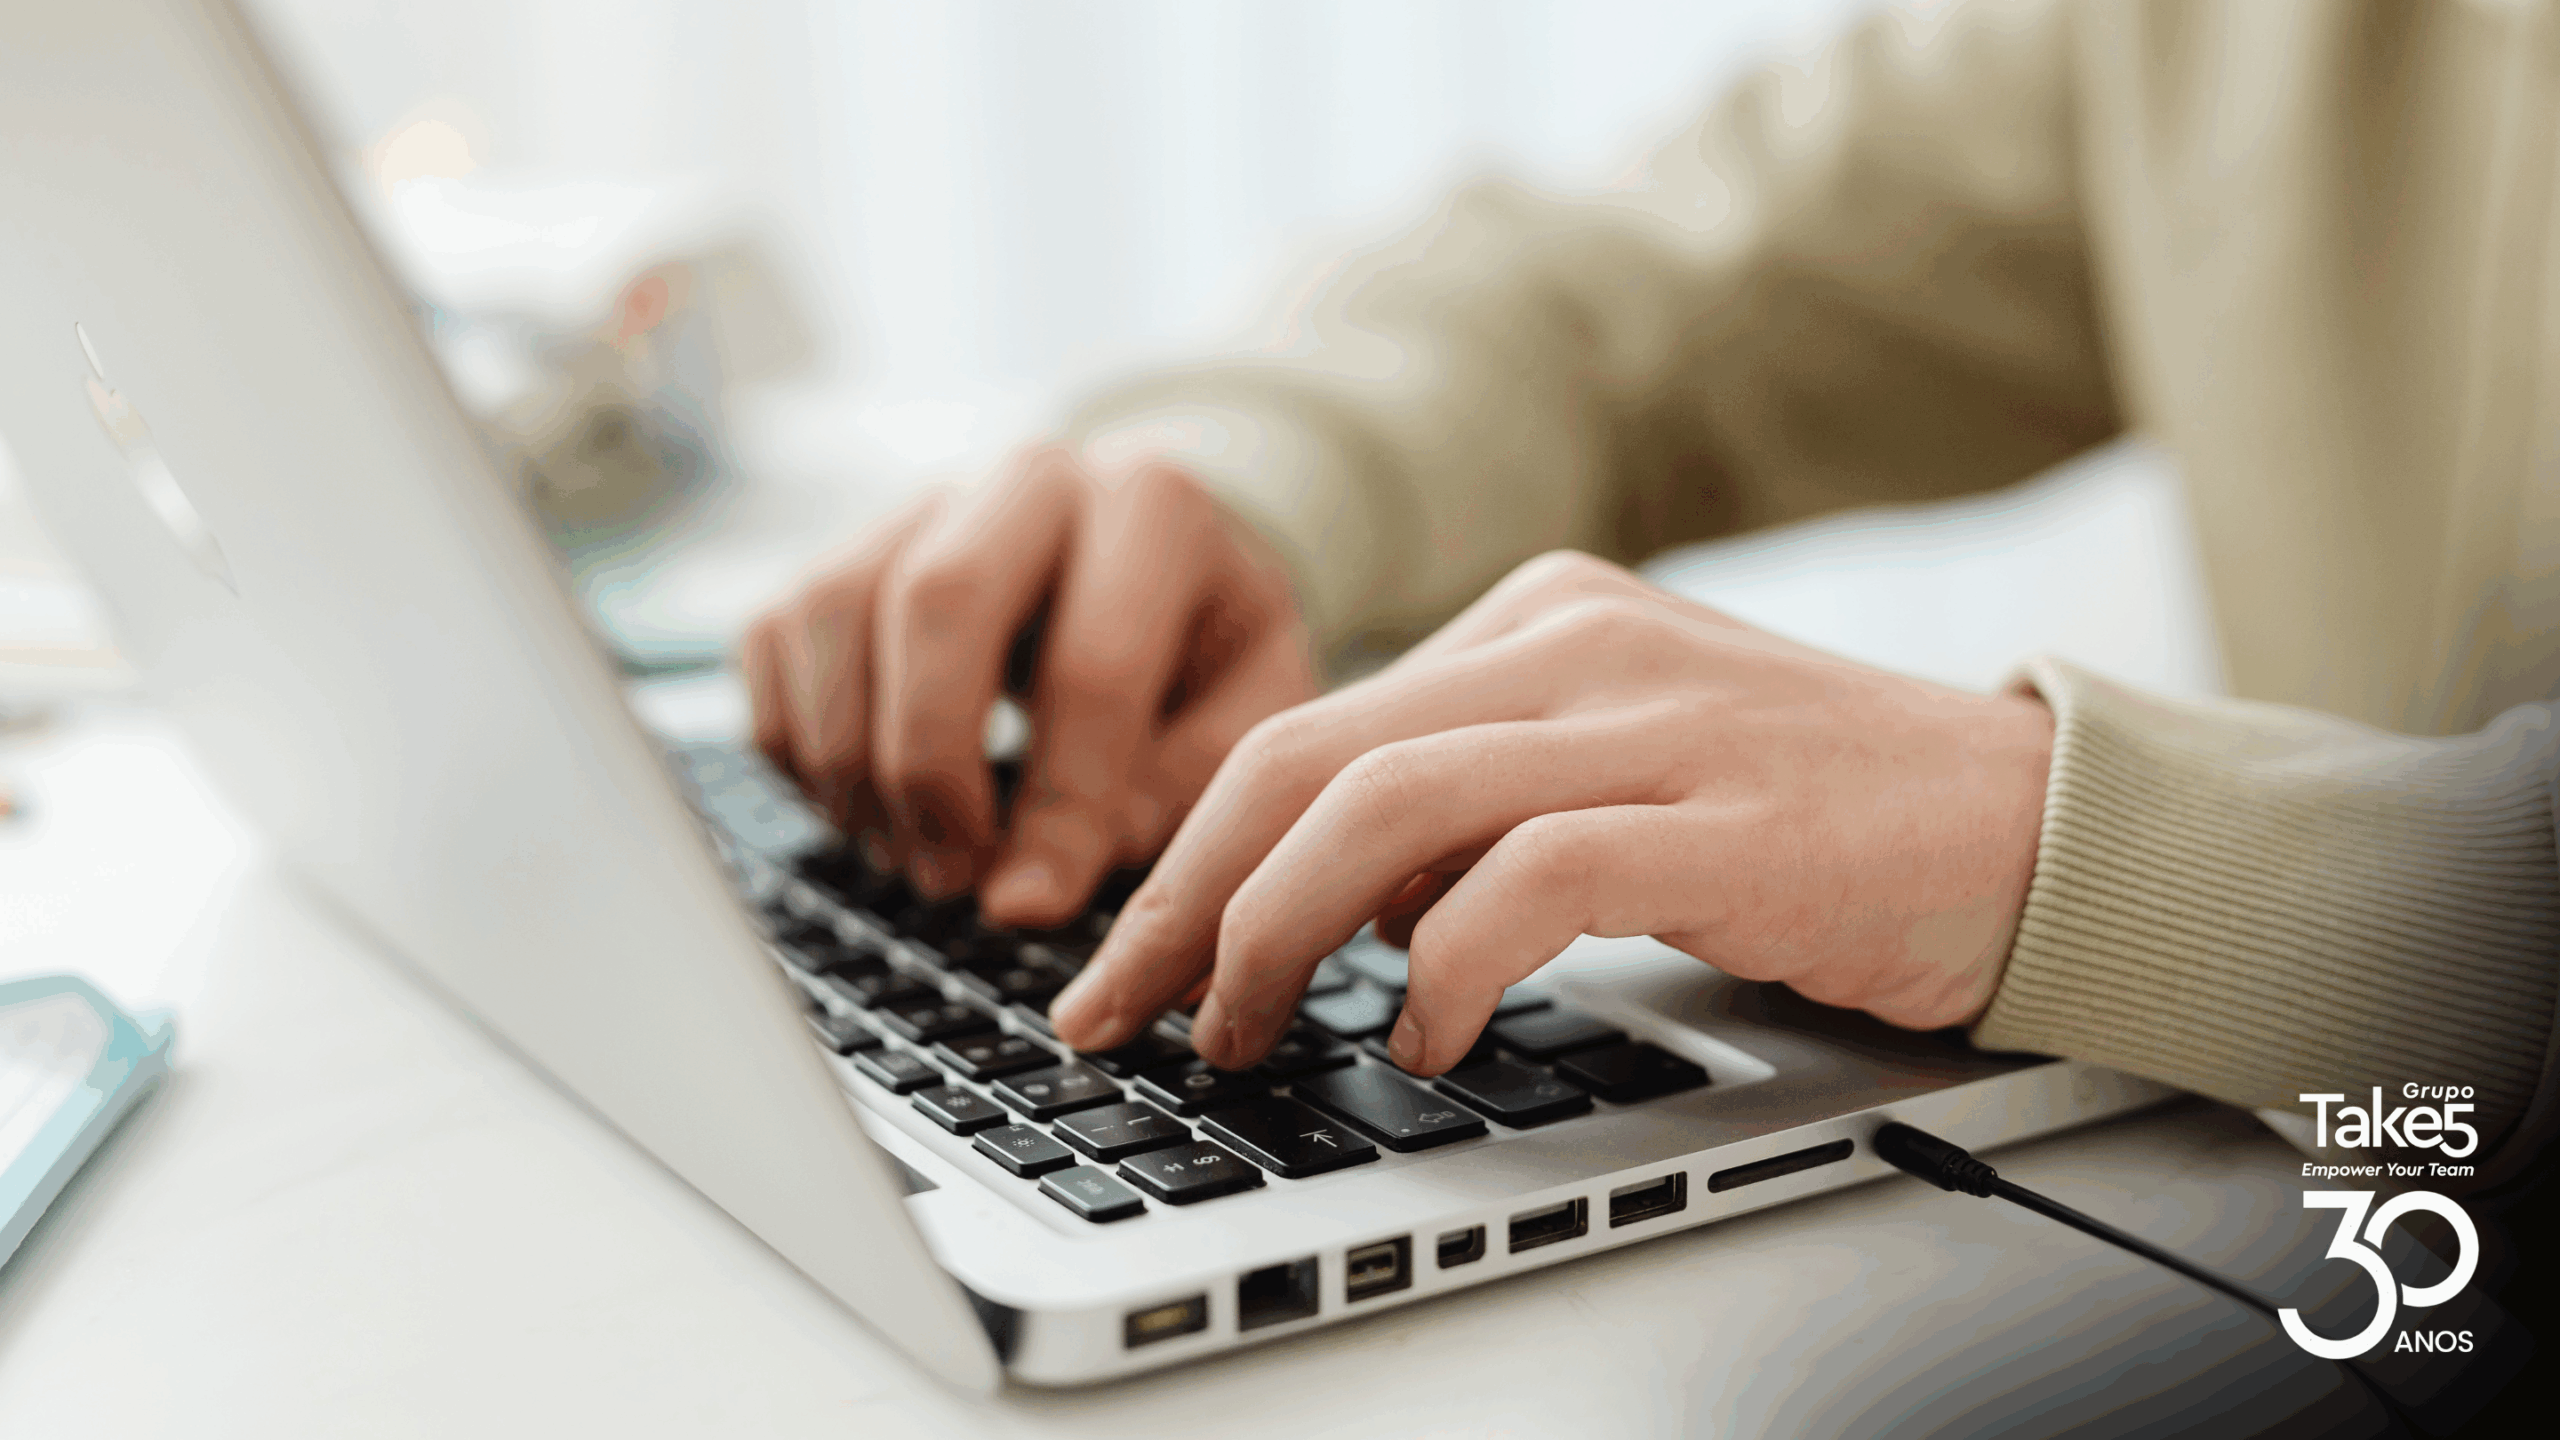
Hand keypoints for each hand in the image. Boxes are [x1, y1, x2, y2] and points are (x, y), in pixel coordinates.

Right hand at [739, 447, 1317, 924]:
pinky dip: (797, 744)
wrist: (1150, 562)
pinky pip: (775, 637)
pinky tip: (865, 808)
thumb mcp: (1246, 713)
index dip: (1057, 805)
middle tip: (952, 878)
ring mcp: (923, 501)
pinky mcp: (843, 545)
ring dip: (853, 762)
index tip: (1031, 906)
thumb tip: (1041, 879)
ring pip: (835, 611)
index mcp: (1154, 507)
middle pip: (938, 599)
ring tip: (912, 858)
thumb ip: (1176, 790)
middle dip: (932, 764)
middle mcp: (1030, 478)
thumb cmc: (1203, 650)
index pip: (1091, 664)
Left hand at [1049, 550, 2053, 1073]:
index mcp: (1537, 619)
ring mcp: (1651, 719)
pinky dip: (1441, 968)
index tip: (1127, 961)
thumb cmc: (1812, 816)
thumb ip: (1473, 809)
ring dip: (1276, 936)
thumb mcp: (1614, 769)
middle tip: (1124, 1009)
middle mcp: (1574, 641)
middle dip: (1184, 898)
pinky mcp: (1723, 816)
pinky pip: (1527, 880)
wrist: (2032, 818)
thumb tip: (1316, 903)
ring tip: (1246, 1031)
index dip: (1187, 854)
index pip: (1305, 729)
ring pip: (1383, 807)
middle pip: (1304, 758)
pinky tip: (1420, 1034)